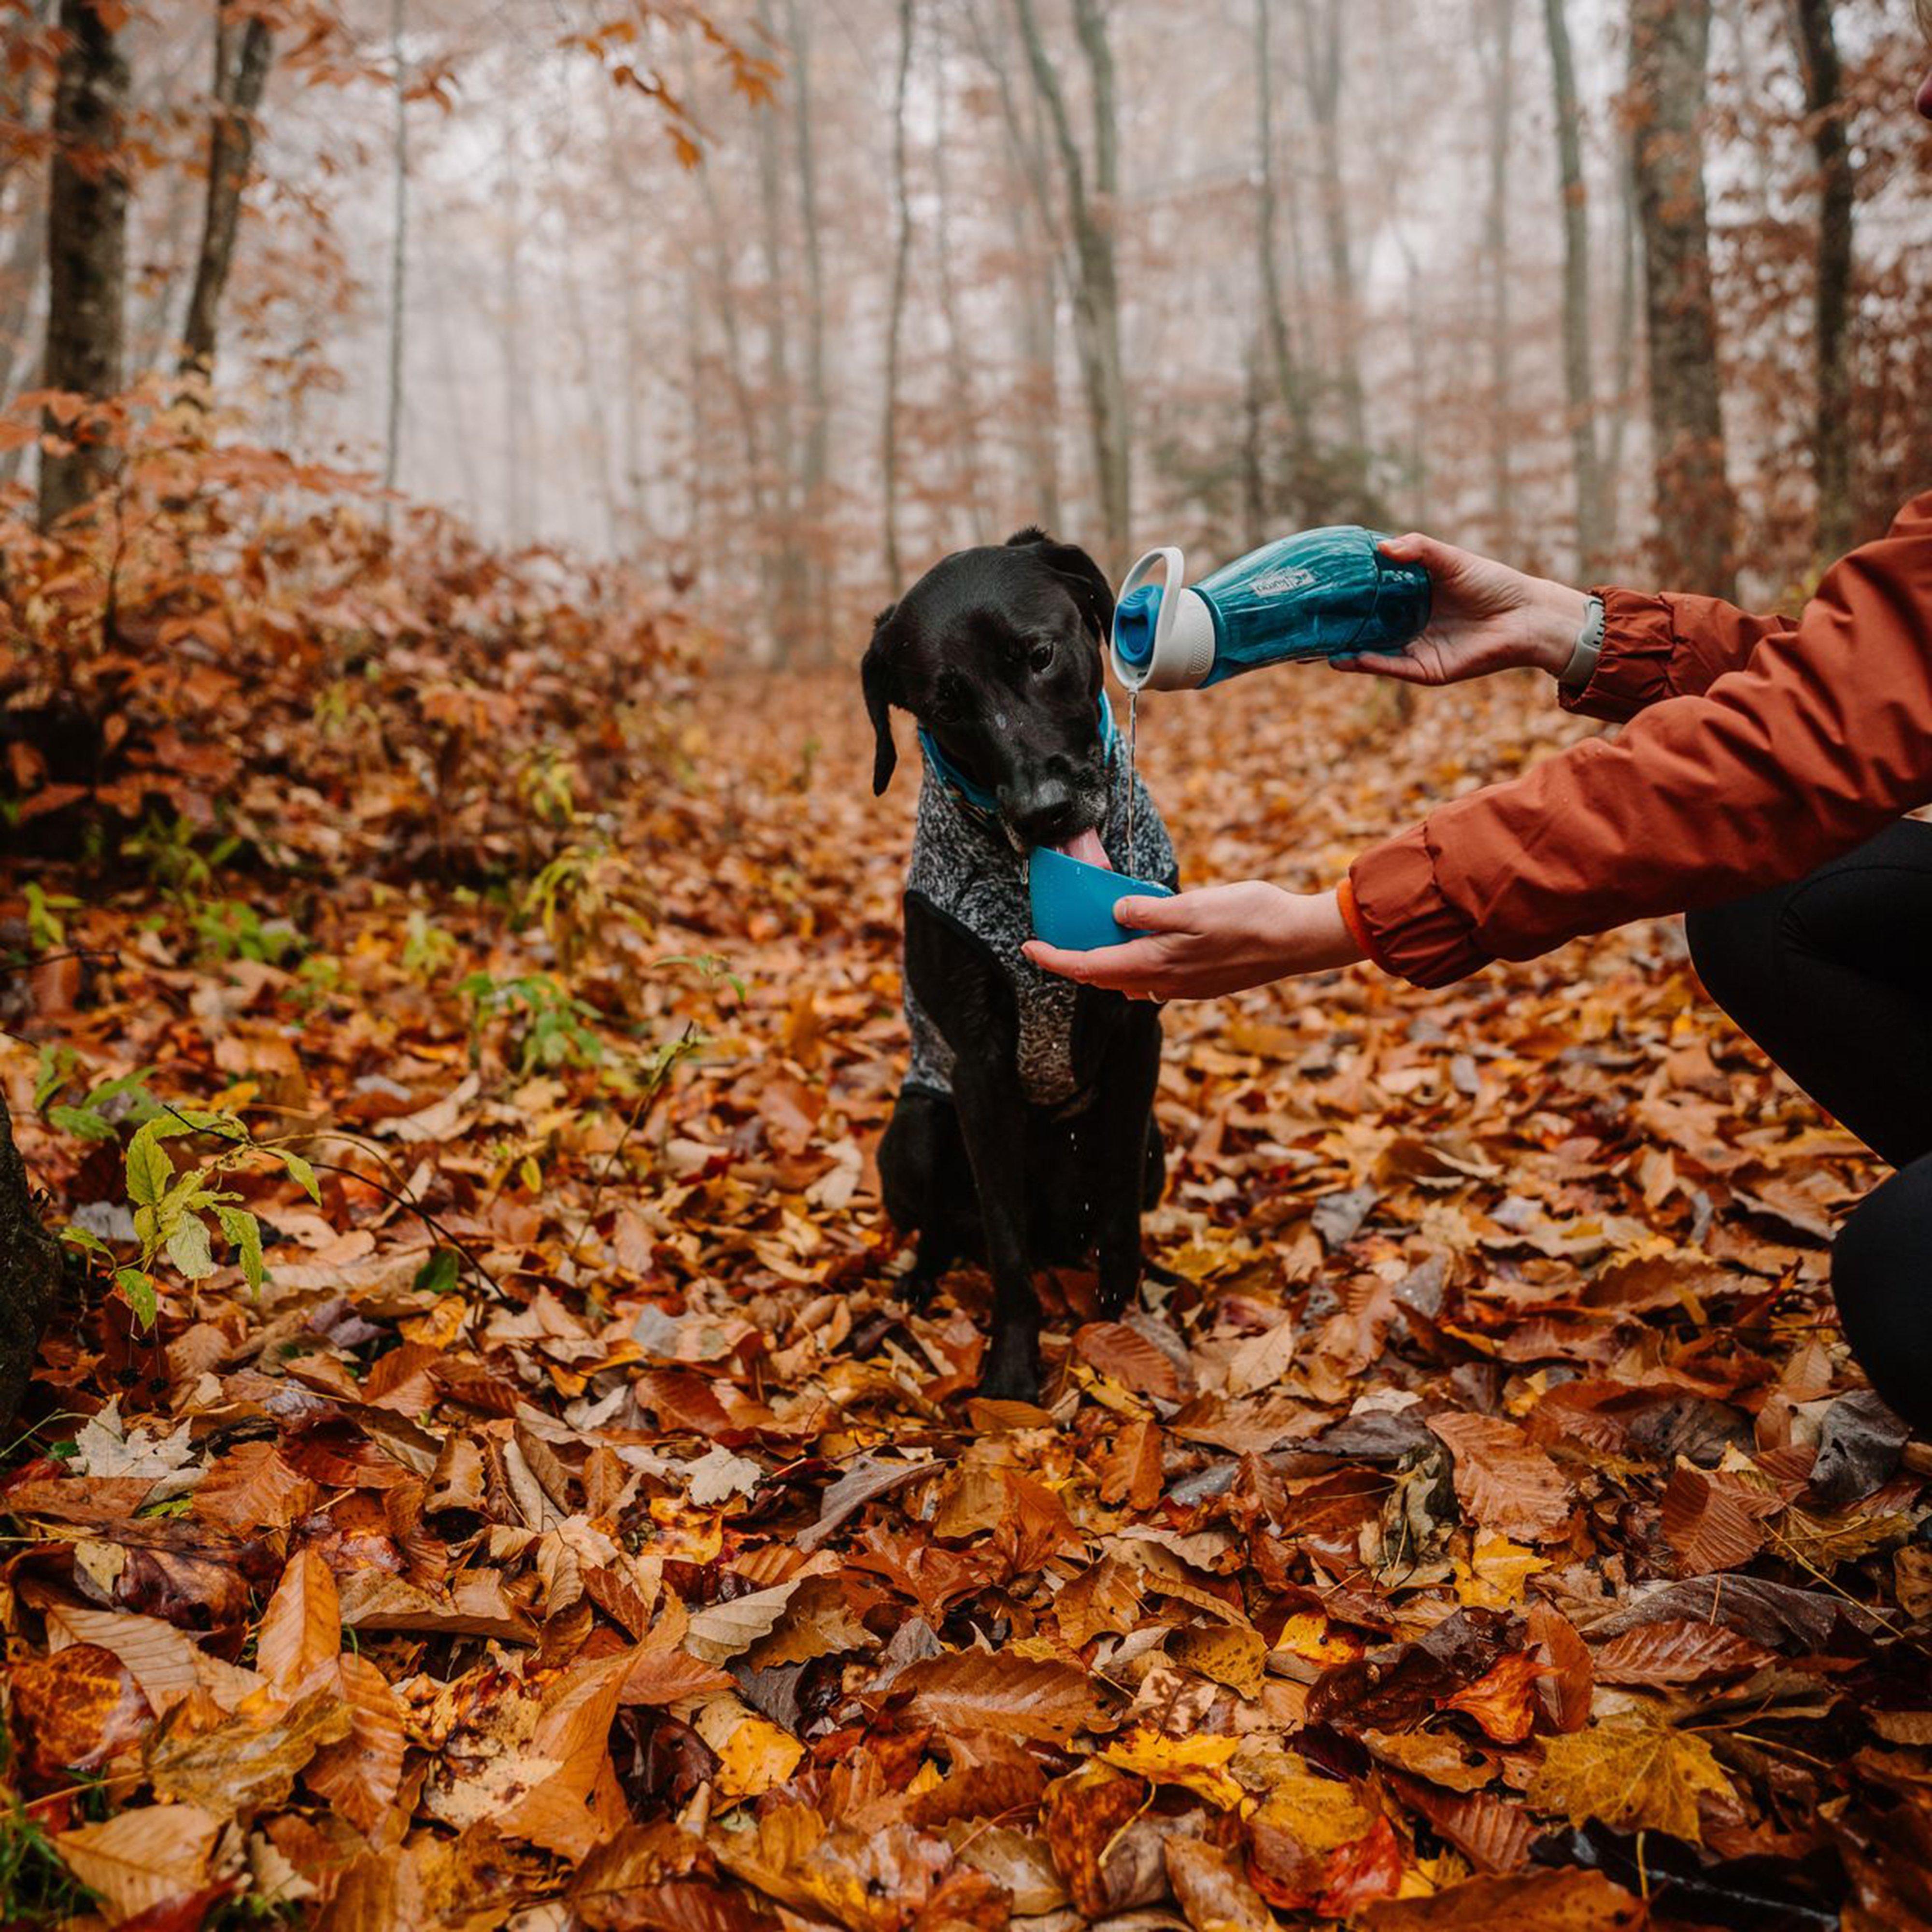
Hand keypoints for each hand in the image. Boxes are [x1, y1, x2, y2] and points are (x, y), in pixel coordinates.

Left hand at [1021, 883, 1364, 999]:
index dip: (1054, 959)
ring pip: (1129, 982)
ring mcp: (1184, 988)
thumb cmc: (1249, 917)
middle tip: (1056, 942)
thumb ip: (1148, 911)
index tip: (1029, 948)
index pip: (1088, 968)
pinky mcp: (1201, 984)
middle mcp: (1164, 983)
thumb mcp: (1193, 905)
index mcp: (1154, 963)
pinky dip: (1135, 966)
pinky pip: (1154, 981)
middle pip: (1104, 980)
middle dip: (1075, 964)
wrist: (1297, 940)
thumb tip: (1115, 913)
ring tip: (1095, 940)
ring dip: (1106, 967)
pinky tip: (1142, 946)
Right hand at [1329, 533, 1589, 685]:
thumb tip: (1380, 548)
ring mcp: (1413, 648)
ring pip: (1368, 651)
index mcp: (1409, 597)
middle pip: (1360, 628)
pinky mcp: (1425, 669)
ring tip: (1310, 647)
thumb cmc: (1492, 583)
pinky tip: (1343, 657)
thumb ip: (1417, 550)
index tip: (1313, 591)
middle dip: (1330, 630)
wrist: (1526, 616)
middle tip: (1297, 626)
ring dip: (1340, 650)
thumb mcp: (1450, 559)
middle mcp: (1406, 624)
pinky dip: (1366, 663)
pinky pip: (1390, 667)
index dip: (1341, 596)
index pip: (1367, 597)